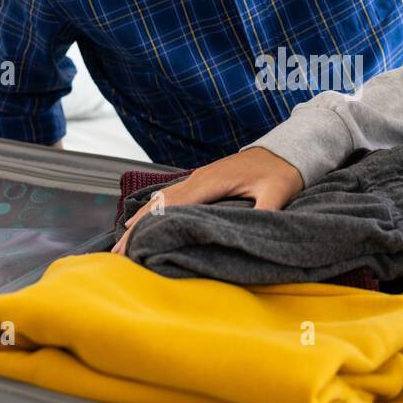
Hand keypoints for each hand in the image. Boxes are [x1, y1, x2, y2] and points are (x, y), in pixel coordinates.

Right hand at [110, 147, 303, 254]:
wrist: (286, 149)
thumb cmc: (283, 172)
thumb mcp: (278, 192)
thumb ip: (264, 211)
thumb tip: (252, 234)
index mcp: (210, 182)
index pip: (171, 206)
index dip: (149, 226)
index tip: (131, 245)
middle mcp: (198, 178)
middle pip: (159, 204)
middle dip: (136, 228)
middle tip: (117, 253)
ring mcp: (199, 177)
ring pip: (162, 199)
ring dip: (142, 219)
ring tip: (123, 241)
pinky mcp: (203, 180)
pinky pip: (172, 196)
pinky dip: (155, 209)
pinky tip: (145, 221)